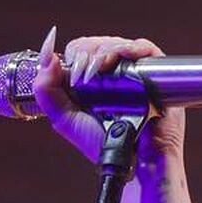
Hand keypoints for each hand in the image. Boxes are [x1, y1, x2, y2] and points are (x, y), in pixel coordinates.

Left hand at [31, 27, 187, 173]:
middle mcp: (110, 72)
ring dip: (105, 51)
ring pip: (116, 43)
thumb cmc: (102, 142)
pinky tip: (125, 55)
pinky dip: (133, 47)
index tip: (68, 70)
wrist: (132, 159)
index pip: (78, 51)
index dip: (72, 56)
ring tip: (101, 68)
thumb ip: (48, 91)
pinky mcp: (154, 71)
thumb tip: (47, 58)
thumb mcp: (65, 119)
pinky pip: (144, 48)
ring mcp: (131, 70)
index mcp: (88, 81)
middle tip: (86, 74)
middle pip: (95, 44)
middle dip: (86, 53)